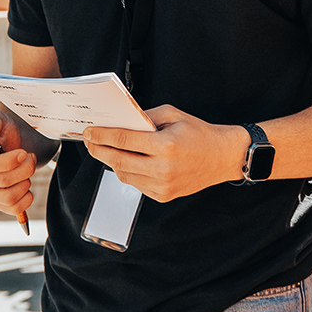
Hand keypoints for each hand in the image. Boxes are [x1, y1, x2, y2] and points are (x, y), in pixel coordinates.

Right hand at [0, 108, 36, 216]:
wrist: (14, 143)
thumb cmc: (3, 130)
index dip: (7, 162)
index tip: (24, 153)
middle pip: (2, 181)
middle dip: (24, 169)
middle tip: (31, 156)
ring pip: (8, 197)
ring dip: (26, 183)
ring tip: (28, 170)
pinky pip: (13, 209)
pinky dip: (26, 200)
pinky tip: (27, 185)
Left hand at [83, 106, 246, 202]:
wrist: (222, 157)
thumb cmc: (199, 133)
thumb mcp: (173, 115)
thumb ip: (146, 117)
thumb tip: (122, 121)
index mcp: (166, 145)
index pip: (124, 140)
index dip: (102, 136)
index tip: (89, 132)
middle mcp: (163, 169)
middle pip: (118, 161)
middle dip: (99, 150)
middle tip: (89, 141)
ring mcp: (163, 186)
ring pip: (124, 175)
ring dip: (111, 162)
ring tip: (104, 150)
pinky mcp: (163, 196)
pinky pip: (136, 184)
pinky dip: (127, 172)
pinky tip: (126, 161)